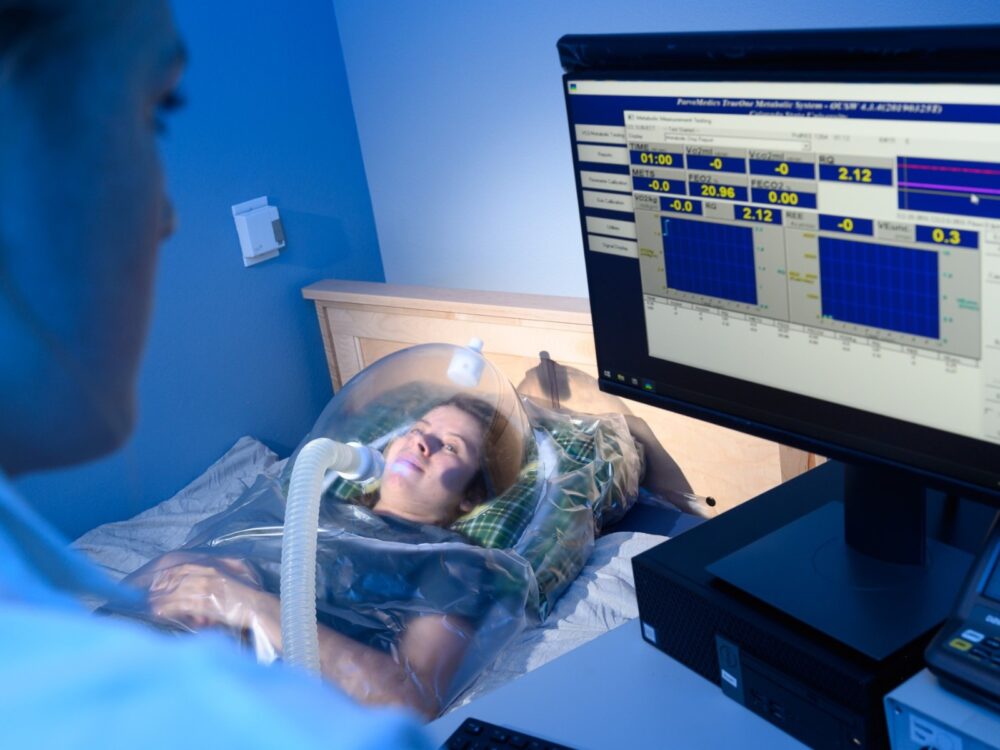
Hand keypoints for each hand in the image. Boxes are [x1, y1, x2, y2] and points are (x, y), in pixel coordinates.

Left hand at [148, 560, 264, 630]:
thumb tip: (200, 593)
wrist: (259, 608)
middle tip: (147, 596)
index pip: (185, 568)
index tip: (157, 584)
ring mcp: (208, 587)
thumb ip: (214, 584)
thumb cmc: (247, 600)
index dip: (169, 575)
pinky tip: (158, 612)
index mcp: (214, 568)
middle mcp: (208, 574)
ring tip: (148, 607)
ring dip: (161, 599)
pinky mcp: (207, 601)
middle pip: (177, 578)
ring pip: (177, 591)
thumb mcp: (230, 584)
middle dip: (161, 587)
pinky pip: (183, 604)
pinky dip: (168, 608)